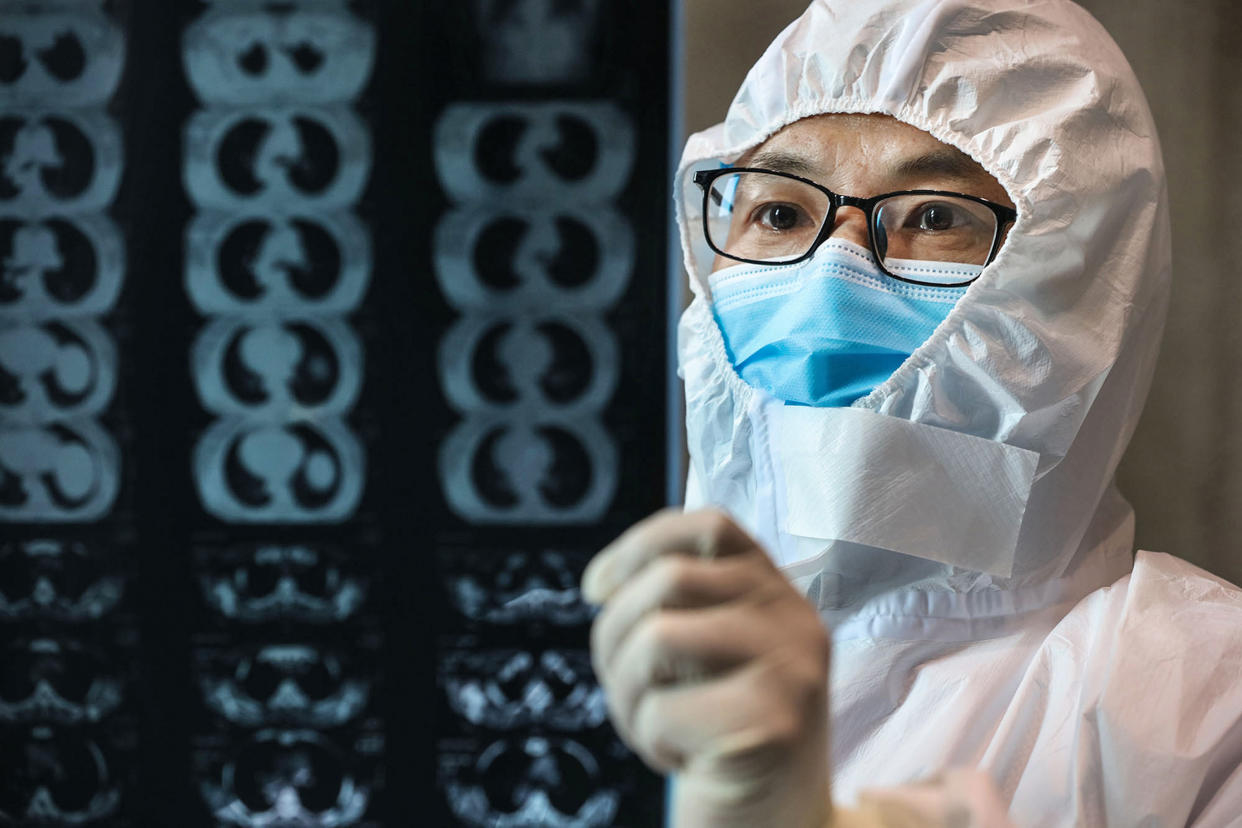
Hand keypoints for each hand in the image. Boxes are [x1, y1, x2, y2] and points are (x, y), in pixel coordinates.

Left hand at [583, 509, 830, 827]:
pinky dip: (650, 740)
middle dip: (614, 637)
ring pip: (657, 636)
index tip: (597, 588)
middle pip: (668, 579)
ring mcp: (792, 669)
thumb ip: (684, 608)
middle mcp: (796, 621)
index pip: (709, 527)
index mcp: (779, 596)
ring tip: (654, 728)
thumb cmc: (728, 748)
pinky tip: (684, 759)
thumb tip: (604, 582)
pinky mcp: (774, 722)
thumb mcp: (713, 659)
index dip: (639, 545)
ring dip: (627, 693)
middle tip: (626, 690)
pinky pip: (662, 708)